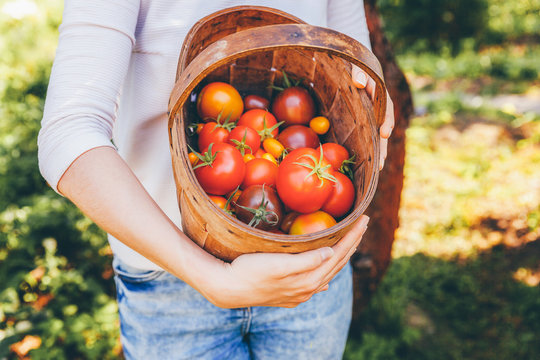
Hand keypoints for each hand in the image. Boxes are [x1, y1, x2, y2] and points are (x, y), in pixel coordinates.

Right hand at [201, 215, 369, 307]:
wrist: (229, 288)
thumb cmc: (251, 271)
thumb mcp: (278, 264)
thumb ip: (306, 261)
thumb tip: (331, 253)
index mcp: (309, 278)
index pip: (338, 254)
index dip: (352, 236)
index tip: (363, 219)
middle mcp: (308, 287)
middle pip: (337, 263)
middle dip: (352, 243)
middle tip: (363, 225)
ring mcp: (299, 292)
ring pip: (328, 273)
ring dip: (341, 257)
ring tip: (350, 244)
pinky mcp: (290, 293)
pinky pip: (315, 282)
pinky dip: (325, 273)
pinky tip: (325, 277)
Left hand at [352, 65, 394, 169]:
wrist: (357, 66)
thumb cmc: (356, 65)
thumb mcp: (357, 65)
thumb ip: (359, 72)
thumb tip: (359, 82)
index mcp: (380, 93)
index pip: (386, 108)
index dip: (387, 121)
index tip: (384, 133)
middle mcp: (380, 106)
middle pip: (384, 127)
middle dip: (383, 145)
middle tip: (381, 162)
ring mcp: (374, 115)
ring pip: (378, 134)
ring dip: (379, 150)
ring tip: (379, 167)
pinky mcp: (366, 120)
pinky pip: (369, 134)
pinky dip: (370, 147)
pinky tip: (368, 161)